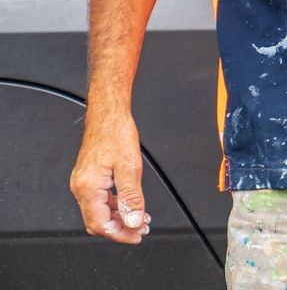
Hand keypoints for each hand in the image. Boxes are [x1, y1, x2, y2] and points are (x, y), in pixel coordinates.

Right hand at [70, 109, 149, 244]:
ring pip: (99, 211)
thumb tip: (133, 221)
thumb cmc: (116, 133)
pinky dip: (116, 206)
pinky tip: (130, 206)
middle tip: (141, 230)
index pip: (100, 224)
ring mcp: (84, 183)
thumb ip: (131, 197)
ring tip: (140, 220)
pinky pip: (101, 200)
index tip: (137, 236)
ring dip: (120, 218)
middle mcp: (81, 187)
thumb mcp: (130, 167)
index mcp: (87, 187)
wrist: (108, 115)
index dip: (120, 234)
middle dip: (120, 229)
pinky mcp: (90, 178)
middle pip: (98, 221)